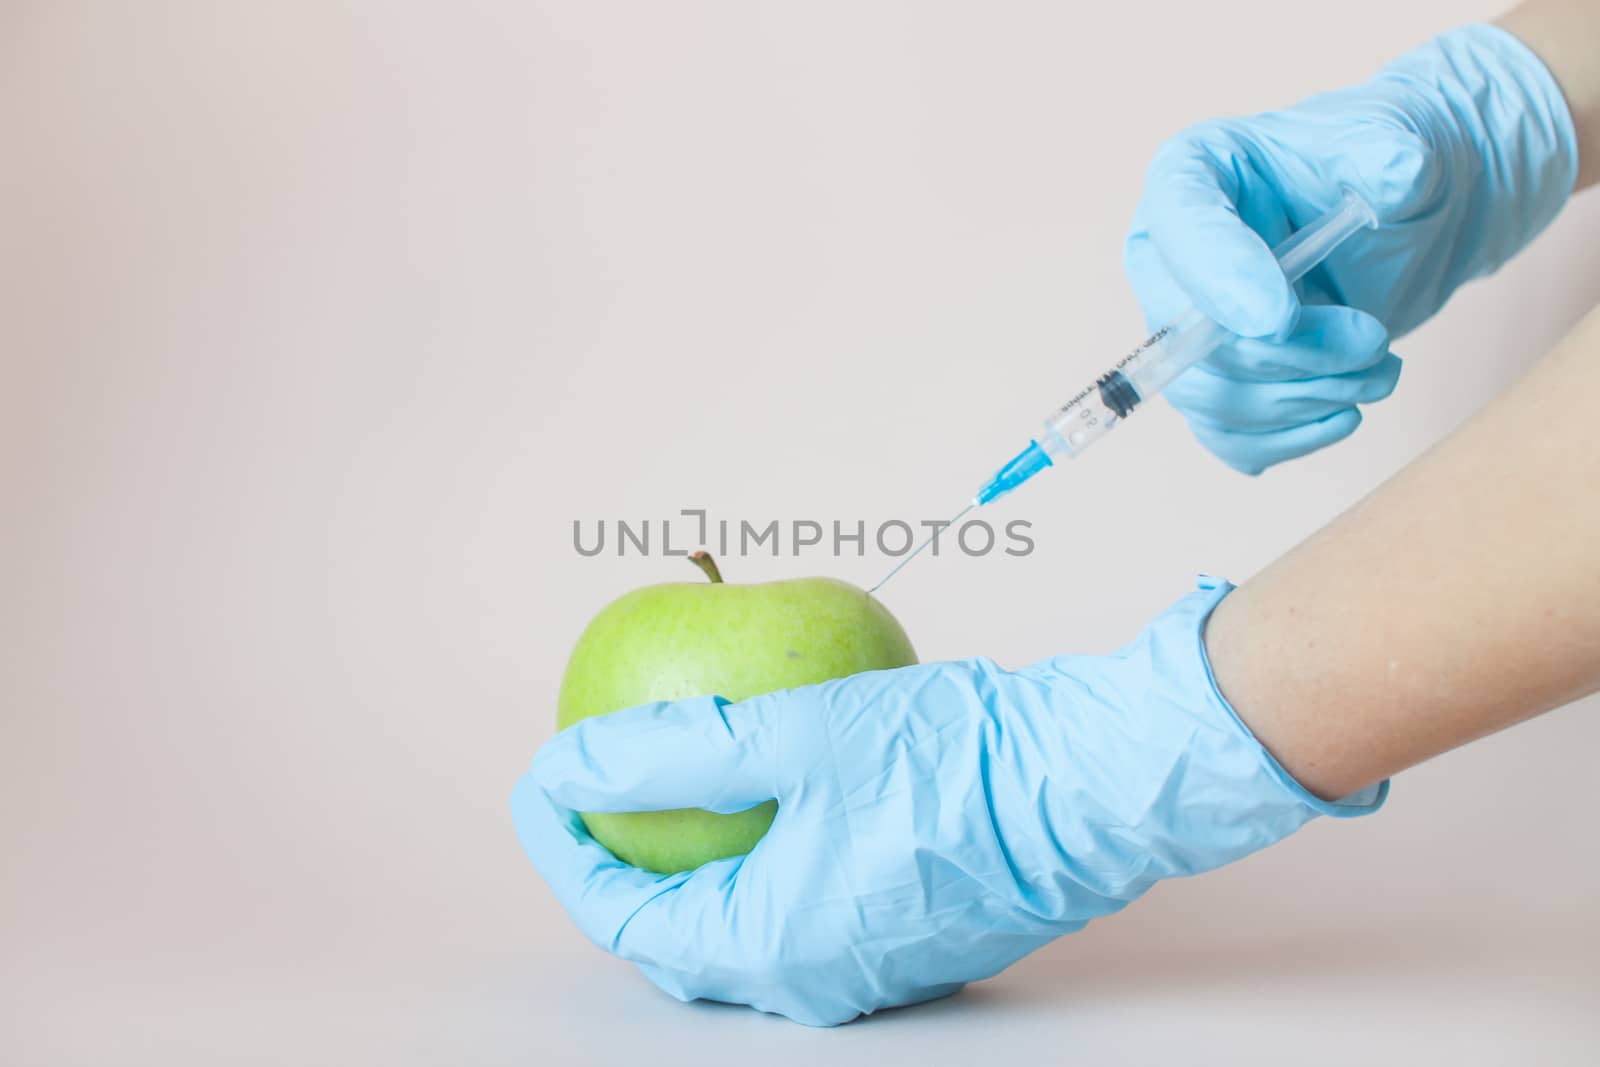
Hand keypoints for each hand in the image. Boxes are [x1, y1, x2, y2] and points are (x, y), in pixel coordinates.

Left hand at [512, 579, 1384, 1025]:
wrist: (1088, 787)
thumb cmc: (953, 765)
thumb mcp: (791, 737)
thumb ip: (670, 754)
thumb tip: (567, 766)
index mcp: (773, 948)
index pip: (627, 920)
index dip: (567, 850)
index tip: (542, 781)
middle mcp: (813, 979)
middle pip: (678, 937)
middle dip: (620, 871)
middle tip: (591, 797)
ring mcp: (863, 965)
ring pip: (739, 928)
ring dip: (688, 868)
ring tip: (661, 796)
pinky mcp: (902, 934)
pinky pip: (797, 911)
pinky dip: (753, 863)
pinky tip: (756, 801)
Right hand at [1124, 25, 1577, 473]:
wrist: (1411, 220)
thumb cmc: (1385, 170)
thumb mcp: (1396, 143)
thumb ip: (1391, 153)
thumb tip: (1396, 173)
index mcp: (1194, 174)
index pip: (1179, 226)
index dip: (1218, 278)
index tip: (1281, 318)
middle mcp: (1170, 256)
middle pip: (1188, 334)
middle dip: (1286, 355)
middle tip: (1373, 342)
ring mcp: (1186, 328)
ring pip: (1208, 397)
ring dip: (1302, 400)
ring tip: (1380, 370)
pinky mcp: (1218, 382)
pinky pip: (1228, 436)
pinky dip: (1290, 438)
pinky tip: (1345, 411)